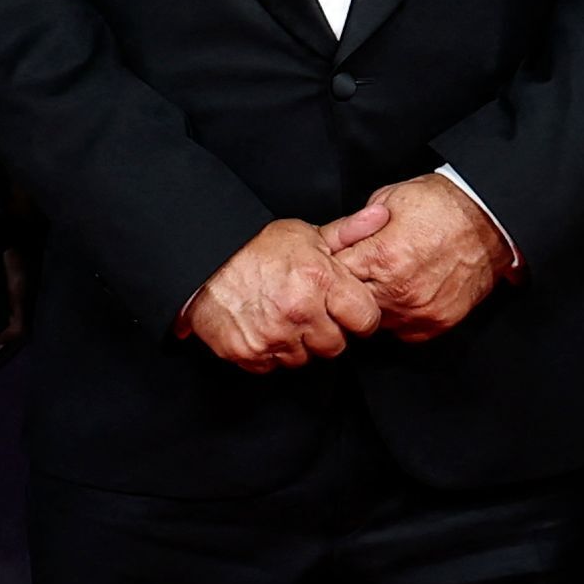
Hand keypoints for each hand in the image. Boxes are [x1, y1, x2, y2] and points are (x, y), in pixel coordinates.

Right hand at [184, 217, 387, 371]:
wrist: (201, 262)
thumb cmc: (255, 248)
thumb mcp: (305, 234)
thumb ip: (347, 234)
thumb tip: (381, 218)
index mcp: (320, 280)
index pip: (366, 319)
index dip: (358, 315)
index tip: (345, 308)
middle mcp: (300, 311)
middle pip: (336, 345)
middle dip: (327, 331)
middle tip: (308, 310)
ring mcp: (274, 336)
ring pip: (306, 359)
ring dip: (299, 344)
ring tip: (283, 317)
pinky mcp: (250, 354)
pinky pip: (275, 366)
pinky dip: (271, 352)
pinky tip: (264, 327)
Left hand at [323, 174, 510, 342]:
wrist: (489, 218)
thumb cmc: (443, 204)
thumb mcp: (389, 200)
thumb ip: (357, 227)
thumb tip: (337, 241)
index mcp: (382, 257)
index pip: (335, 274)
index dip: (331, 266)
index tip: (335, 261)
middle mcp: (399, 290)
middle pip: (351, 303)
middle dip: (350, 288)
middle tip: (360, 271)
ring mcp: (419, 310)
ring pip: (375, 321)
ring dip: (374, 304)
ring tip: (386, 280)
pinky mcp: (437, 322)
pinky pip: (404, 330)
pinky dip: (400, 316)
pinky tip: (404, 294)